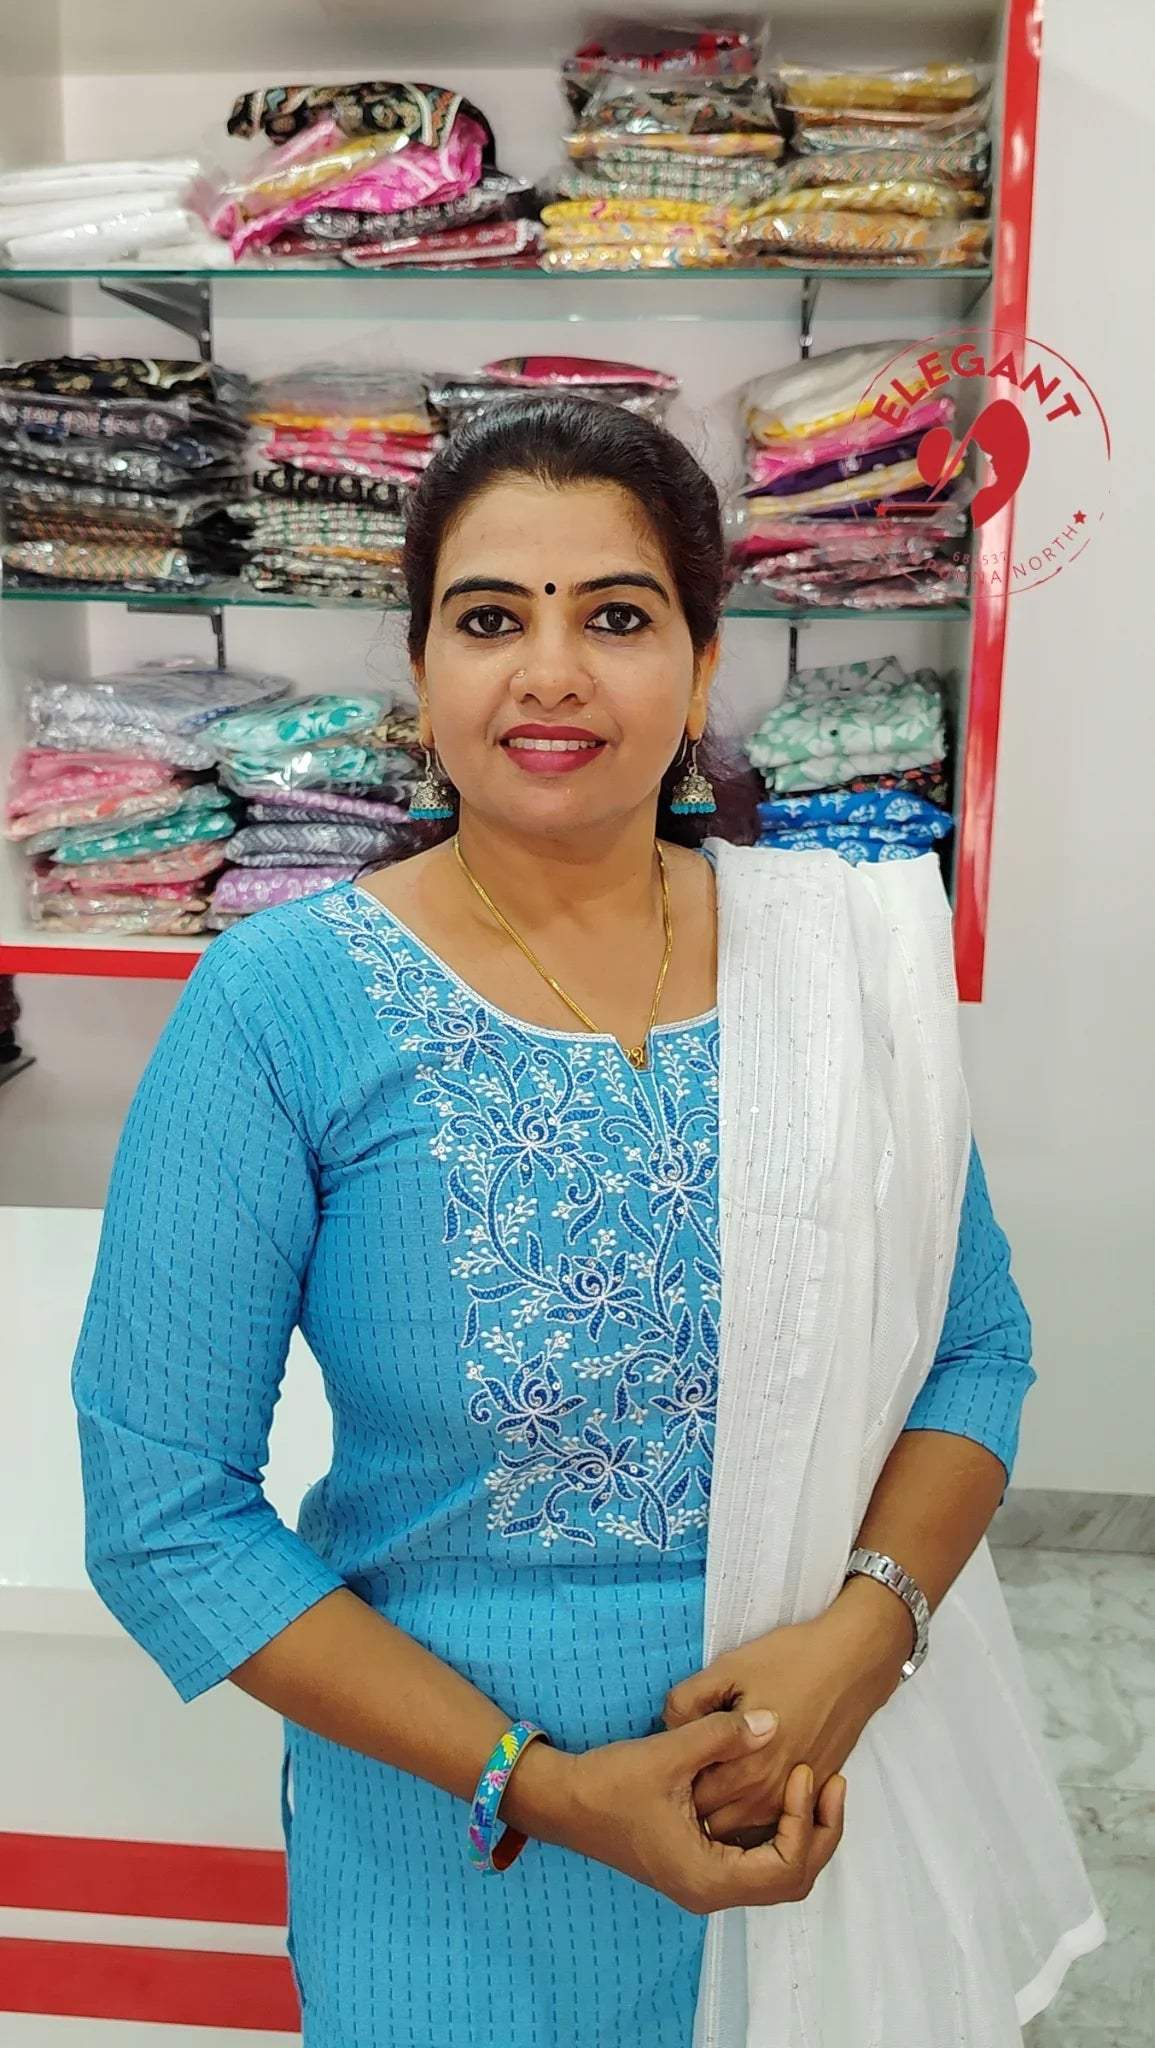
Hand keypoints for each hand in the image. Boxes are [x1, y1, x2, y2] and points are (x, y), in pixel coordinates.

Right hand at [543, 1709, 845, 1915]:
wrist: (562, 1801)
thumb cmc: (610, 1783)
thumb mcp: (668, 1754)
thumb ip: (722, 1736)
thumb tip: (773, 1722)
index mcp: (708, 1877)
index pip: (787, 1868)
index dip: (805, 1821)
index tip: (802, 1772)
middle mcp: (711, 1890)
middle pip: (791, 1879)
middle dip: (817, 1832)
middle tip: (830, 1782)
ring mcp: (704, 1881)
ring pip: (776, 1873)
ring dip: (801, 1832)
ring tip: (814, 1784)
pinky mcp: (697, 1864)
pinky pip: (755, 1861)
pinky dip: (777, 1831)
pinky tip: (780, 1791)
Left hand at [661, 1580, 911, 1845]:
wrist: (853, 1662)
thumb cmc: (789, 1660)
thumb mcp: (727, 1668)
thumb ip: (686, 1703)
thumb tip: (668, 1730)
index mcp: (744, 1768)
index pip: (691, 1802)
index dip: (673, 1786)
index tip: (666, 1768)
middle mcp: (768, 1795)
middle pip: (714, 1824)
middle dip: (693, 1808)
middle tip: (680, 1778)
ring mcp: (793, 1799)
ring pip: (743, 1832)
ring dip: (722, 1814)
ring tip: (707, 1782)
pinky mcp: (812, 1793)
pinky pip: (772, 1825)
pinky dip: (751, 1817)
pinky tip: (739, 1787)